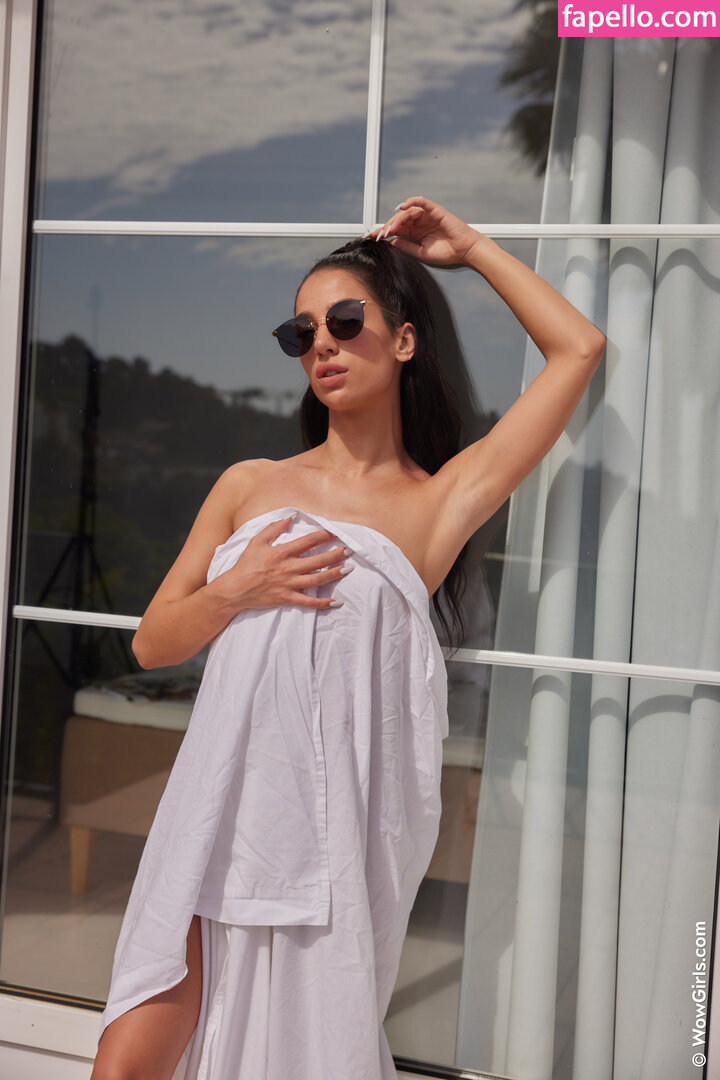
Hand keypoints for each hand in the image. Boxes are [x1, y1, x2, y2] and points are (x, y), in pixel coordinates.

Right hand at [216, 515, 351, 611]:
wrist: (235, 589)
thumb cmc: (245, 564)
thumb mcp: (256, 541)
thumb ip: (274, 527)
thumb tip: (291, 517)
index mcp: (282, 552)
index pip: (308, 541)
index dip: (324, 535)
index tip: (336, 532)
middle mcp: (288, 568)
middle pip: (318, 560)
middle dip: (335, 554)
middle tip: (349, 550)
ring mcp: (289, 584)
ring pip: (317, 579)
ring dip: (334, 574)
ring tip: (348, 569)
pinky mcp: (287, 598)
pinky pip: (309, 602)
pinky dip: (323, 603)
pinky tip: (337, 602)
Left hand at [366, 196, 482, 267]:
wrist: (464, 250)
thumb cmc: (448, 252)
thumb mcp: (421, 253)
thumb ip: (406, 246)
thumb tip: (391, 242)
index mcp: (415, 232)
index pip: (396, 230)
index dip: (384, 232)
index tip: (372, 237)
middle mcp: (419, 222)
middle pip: (398, 220)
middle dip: (387, 226)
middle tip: (379, 234)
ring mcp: (426, 215)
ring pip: (407, 212)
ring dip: (397, 219)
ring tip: (390, 228)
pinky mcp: (434, 210)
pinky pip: (421, 202)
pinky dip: (411, 201)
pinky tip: (402, 206)